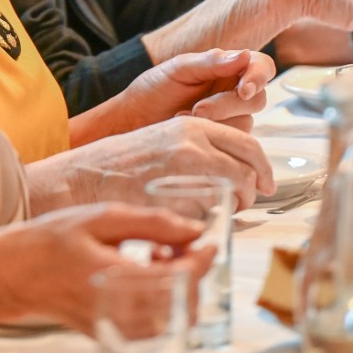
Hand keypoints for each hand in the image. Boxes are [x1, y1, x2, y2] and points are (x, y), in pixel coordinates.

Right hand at [0, 204, 214, 334]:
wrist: (13, 273)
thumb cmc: (50, 241)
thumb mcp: (100, 218)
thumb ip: (151, 222)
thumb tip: (194, 230)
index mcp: (116, 277)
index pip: (181, 278)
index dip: (202, 259)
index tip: (208, 241)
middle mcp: (118, 310)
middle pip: (183, 304)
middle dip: (192, 274)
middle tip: (180, 243)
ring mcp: (115, 327)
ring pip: (172, 318)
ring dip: (178, 287)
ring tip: (158, 254)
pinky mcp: (111, 333)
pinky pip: (153, 325)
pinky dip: (162, 300)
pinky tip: (144, 272)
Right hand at [43, 115, 275, 208]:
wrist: (85, 178)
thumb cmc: (120, 161)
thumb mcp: (164, 137)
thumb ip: (200, 146)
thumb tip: (234, 165)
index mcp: (194, 127)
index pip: (250, 146)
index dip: (264, 169)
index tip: (267, 183)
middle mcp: (196, 148)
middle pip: (249, 175)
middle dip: (250, 193)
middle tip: (241, 203)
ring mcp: (188, 178)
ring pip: (234, 200)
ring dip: (229, 210)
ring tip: (207, 211)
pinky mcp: (179, 206)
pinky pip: (209, 220)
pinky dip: (204, 224)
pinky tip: (186, 221)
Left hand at [90, 50, 275, 138]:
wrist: (133, 121)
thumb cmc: (154, 89)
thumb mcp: (179, 69)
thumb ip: (211, 62)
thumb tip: (244, 55)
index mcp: (228, 67)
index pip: (261, 66)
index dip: (259, 76)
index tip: (244, 89)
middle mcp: (234, 92)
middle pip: (256, 98)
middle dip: (228, 105)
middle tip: (199, 110)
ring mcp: (230, 119)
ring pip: (246, 123)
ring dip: (217, 123)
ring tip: (183, 118)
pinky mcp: (223, 142)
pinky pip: (233, 143)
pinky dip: (211, 137)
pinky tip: (188, 132)